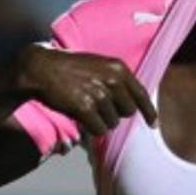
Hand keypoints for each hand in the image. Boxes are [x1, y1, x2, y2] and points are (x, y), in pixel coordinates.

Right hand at [14, 45, 157, 134]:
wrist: (42, 69)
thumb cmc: (70, 68)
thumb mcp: (99, 65)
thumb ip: (117, 81)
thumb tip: (132, 105)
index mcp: (118, 68)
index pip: (141, 94)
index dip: (149, 111)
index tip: (153, 123)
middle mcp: (112, 80)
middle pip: (128, 112)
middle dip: (116, 114)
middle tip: (99, 107)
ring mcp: (99, 94)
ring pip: (112, 123)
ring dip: (100, 121)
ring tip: (85, 107)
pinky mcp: (85, 107)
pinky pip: (99, 129)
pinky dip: (91, 128)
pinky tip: (81, 117)